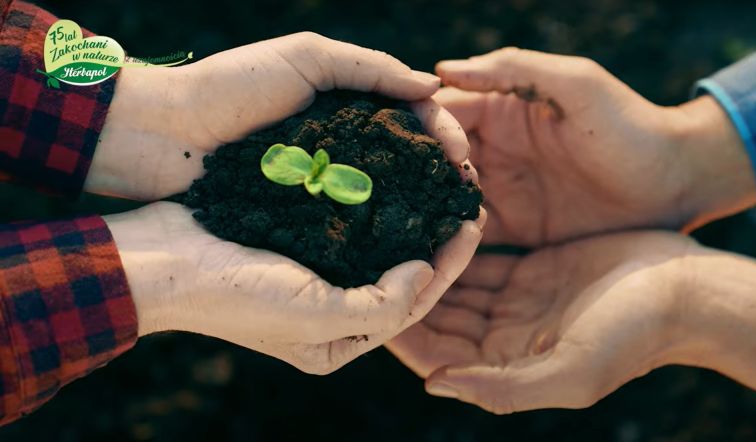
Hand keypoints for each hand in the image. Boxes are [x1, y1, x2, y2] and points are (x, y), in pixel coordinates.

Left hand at [85, 32, 442, 199]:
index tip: (461, 156)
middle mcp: (342, 143)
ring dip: (416, 206)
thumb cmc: (231, 87)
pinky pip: (348, 221)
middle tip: (464, 196)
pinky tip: (400, 241)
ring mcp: (322, 180)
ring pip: (383, 193)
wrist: (164, 135)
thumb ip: (369, 68)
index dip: (441, 132)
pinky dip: (376, 228)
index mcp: (347, 103)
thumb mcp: (305, 59)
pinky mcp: (301, 213)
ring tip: (443, 222)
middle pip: (405, 158)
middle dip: (439, 174)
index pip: (410, 115)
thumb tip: (433, 84)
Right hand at [104, 201, 483, 374]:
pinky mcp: (300, 241)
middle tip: (468, 195)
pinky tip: (394, 173)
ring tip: (439, 178)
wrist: (164, 260)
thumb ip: (379, 307)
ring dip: (411, 215)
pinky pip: (352, 222)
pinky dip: (376, 201)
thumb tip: (424, 272)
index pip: (412, 303)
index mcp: (340, 339)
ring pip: (380, 245)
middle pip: (402, 274)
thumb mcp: (314, 319)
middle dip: (437, 238)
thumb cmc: (236, 297)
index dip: (449, 265)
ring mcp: (316, 274)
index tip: (475, 223)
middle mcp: (333, 309)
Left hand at [388, 231, 698, 412]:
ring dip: (428, 268)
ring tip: (390, 236)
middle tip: (368, 259)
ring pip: (457, 287)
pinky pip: (482, 260)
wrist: (686, 289)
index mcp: (507, 367)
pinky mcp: (531, 269)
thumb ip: (502, 388)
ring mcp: (517, 302)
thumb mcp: (572, 372)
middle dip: (407, 295)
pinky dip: (457, 247)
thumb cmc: (635, 335)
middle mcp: (505, 338)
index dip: (402, 332)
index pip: (437, 354)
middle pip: (440, 320)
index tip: (370, 302)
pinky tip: (430, 224)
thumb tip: (434, 384)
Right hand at [432, 48, 755, 245]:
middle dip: (413, 175)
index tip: (427, 157)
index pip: (443, 112)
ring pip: (442, 197)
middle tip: (396, 202)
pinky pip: (468, 234)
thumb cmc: (630, 126)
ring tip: (401, 232)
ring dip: (423, 211)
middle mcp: (493, 148)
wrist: (676, 184)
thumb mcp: (578, 85)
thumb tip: (445, 70)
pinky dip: (448, 241)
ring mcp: (501, 190)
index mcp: (501, 109)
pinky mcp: (514, 228)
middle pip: (433, 159)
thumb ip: (515, 69)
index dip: (426, 130)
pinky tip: (431, 255)